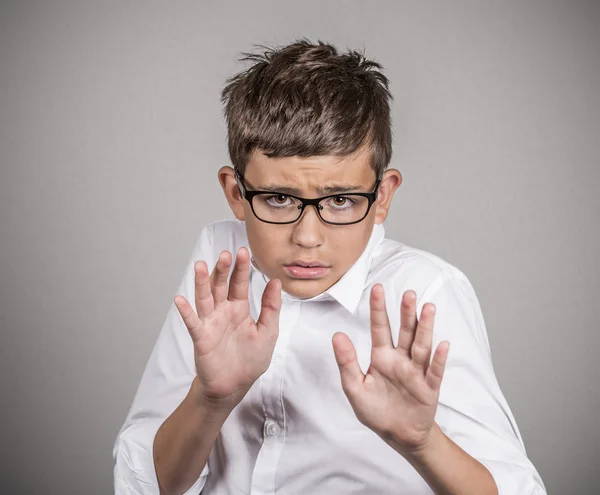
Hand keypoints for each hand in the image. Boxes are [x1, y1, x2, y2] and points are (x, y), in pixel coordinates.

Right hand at [174, 247, 281, 407]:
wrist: (235, 386)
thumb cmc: (250, 359)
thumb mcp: (268, 332)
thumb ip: (271, 307)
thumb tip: (276, 282)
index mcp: (239, 308)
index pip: (240, 283)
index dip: (241, 268)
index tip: (243, 251)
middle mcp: (223, 311)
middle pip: (221, 285)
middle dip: (222, 269)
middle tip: (225, 254)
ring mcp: (210, 323)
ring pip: (205, 298)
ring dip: (201, 282)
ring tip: (200, 265)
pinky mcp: (201, 338)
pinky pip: (193, 323)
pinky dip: (185, 312)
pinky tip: (180, 299)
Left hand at [332, 284, 449, 454]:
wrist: (398, 435)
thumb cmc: (375, 410)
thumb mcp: (354, 388)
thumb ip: (346, 362)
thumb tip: (336, 335)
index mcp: (382, 357)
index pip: (380, 328)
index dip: (378, 308)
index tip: (377, 288)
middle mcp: (401, 359)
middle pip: (405, 332)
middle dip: (406, 313)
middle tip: (408, 293)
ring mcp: (416, 372)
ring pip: (422, 346)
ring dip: (425, 327)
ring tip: (428, 308)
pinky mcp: (429, 388)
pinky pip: (434, 372)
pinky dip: (438, 359)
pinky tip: (442, 344)